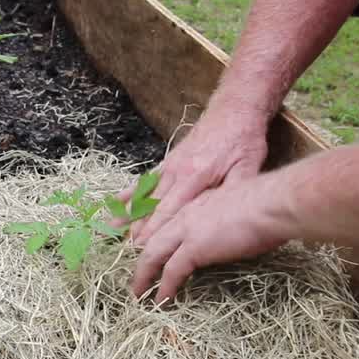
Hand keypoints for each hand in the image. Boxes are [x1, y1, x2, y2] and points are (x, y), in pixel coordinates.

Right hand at [118, 110, 269, 243]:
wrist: (233, 109)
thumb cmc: (243, 139)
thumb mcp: (248, 166)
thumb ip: (233, 191)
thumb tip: (224, 216)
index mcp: (196, 176)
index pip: (170, 210)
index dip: (155, 231)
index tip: (143, 249)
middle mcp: (177, 172)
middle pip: (152, 206)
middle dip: (138, 229)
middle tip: (125, 250)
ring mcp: (169, 166)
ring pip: (144, 194)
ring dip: (128, 214)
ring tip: (110, 231)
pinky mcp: (168, 161)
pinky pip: (145, 180)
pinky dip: (130, 193)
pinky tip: (115, 203)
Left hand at [130, 171, 293, 301]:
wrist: (276, 202)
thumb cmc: (270, 205)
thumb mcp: (240, 209)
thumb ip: (226, 222)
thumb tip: (229, 237)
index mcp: (196, 204)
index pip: (165, 223)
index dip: (153, 239)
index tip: (146, 252)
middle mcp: (185, 214)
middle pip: (151, 239)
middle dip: (139, 260)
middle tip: (135, 277)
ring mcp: (187, 230)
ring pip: (152, 255)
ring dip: (143, 276)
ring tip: (139, 294)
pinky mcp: (194, 247)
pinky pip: (171, 272)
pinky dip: (164, 289)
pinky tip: (161, 301)